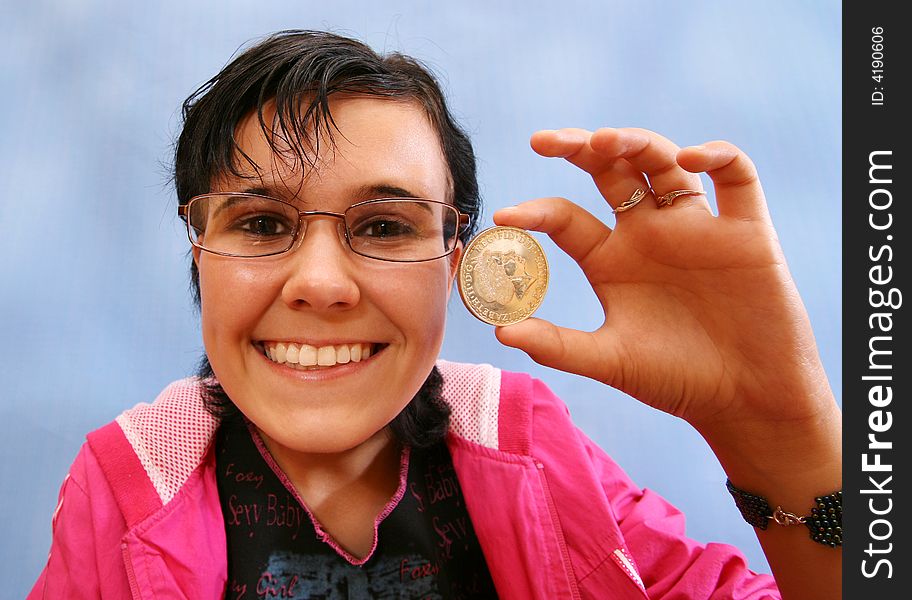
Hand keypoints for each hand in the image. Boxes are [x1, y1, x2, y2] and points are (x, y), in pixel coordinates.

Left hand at [493, 128, 836, 441]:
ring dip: (636, 142)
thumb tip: (501, 332)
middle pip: (611, 172)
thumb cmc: (677, 380)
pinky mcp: (746, 230)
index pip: (567, 218)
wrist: (746, 400)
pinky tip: (690, 159)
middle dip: (579, 148)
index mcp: (612, 260)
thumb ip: (559, 345)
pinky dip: (718, 156)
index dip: (536, 212)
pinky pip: (737, 176)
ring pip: (665, 161)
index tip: (505, 216)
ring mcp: (695, 228)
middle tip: (543, 141)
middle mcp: (649, 234)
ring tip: (606, 141)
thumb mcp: (611, 361)